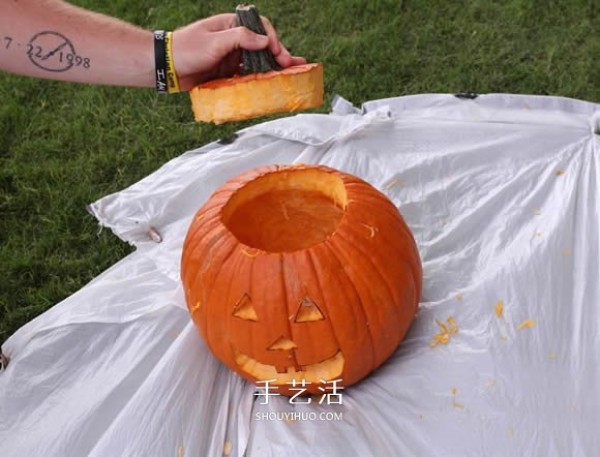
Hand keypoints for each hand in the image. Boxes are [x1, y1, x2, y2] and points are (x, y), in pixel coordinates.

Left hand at [172, 13, 306, 90]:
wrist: (165, 68)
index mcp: (231, 26)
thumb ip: (241, 39)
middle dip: (280, 56)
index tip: (278, 54)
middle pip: (263, 47)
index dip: (272, 40)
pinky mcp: (227, 74)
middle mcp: (234, 41)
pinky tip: (271, 87)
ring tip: (291, 76)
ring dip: (273, 70)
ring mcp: (231, 58)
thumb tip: (265, 41)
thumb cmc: (187, 49)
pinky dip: (259, 81)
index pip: (260, 28)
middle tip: (295, 66)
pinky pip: (247, 77)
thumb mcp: (215, 41)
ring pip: (258, 63)